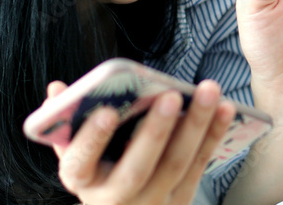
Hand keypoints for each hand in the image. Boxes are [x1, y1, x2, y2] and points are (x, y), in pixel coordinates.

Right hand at [46, 80, 235, 204]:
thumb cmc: (99, 171)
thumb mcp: (76, 152)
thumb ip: (68, 122)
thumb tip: (57, 88)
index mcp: (81, 178)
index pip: (81, 160)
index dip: (92, 138)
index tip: (106, 112)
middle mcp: (115, 196)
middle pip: (137, 167)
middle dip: (155, 131)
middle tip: (170, 96)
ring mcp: (151, 201)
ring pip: (176, 164)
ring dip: (196, 126)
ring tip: (208, 91)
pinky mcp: (181, 197)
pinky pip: (200, 164)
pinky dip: (213, 135)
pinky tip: (225, 108)